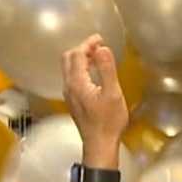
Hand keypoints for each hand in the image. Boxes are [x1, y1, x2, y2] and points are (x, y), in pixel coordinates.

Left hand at [61, 34, 127, 163]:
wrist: (100, 144)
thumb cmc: (109, 121)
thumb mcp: (112, 93)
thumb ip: (107, 69)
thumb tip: (102, 48)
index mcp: (77, 83)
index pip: (77, 55)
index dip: (87, 44)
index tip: (100, 38)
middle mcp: (69, 86)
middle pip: (68, 59)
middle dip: (82, 48)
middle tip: (98, 44)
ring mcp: (69, 94)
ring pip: (69, 68)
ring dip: (81, 58)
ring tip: (97, 55)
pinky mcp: (73, 100)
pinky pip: (73, 77)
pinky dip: (81, 68)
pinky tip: (93, 71)